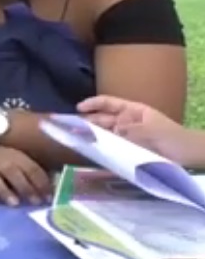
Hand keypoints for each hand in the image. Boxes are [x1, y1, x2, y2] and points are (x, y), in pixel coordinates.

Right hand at [0, 143, 49, 205]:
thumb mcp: (16, 157)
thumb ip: (31, 171)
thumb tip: (54, 187)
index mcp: (16, 156)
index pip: (32, 169)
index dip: (42, 183)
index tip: (50, 198)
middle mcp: (1, 161)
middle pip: (15, 174)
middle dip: (26, 188)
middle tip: (36, 202)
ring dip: (5, 191)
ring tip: (14, 203)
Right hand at [78, 96, 193, 163]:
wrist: (188, 155)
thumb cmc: (173, 137)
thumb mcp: (153, 130)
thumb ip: (132, 130)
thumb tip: (113, 131)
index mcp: (133, 110)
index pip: (108, 103)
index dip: (92, 104)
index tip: (78, 109)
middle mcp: (126, 122)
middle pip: (102, 119)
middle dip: (86, 122)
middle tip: (70, 128)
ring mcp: (126, 137)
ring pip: (104, 135)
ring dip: (91, 137)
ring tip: (76, 141)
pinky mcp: (127, 151)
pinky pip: (111, 149)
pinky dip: (101, 150)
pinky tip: (92, 153)